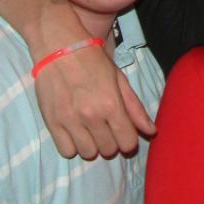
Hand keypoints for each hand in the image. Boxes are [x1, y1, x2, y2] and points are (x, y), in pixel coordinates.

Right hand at [35, 43, 155, 158]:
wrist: (61, 50)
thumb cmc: (95, 63)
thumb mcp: (120, 80)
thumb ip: (135, 108)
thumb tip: (151, 131)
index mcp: (111, 105)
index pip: (127, 143)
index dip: (129, 140)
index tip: (124, 133)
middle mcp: (91, 116)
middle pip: (108, 150)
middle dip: (112, 141)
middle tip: (107, 127)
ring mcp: (70, 121)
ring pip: (88, 153)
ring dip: (93, 145)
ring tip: (91, 129)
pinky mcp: (52, 123)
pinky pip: (66, 151)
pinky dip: (73, 145)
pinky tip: (76, 131)